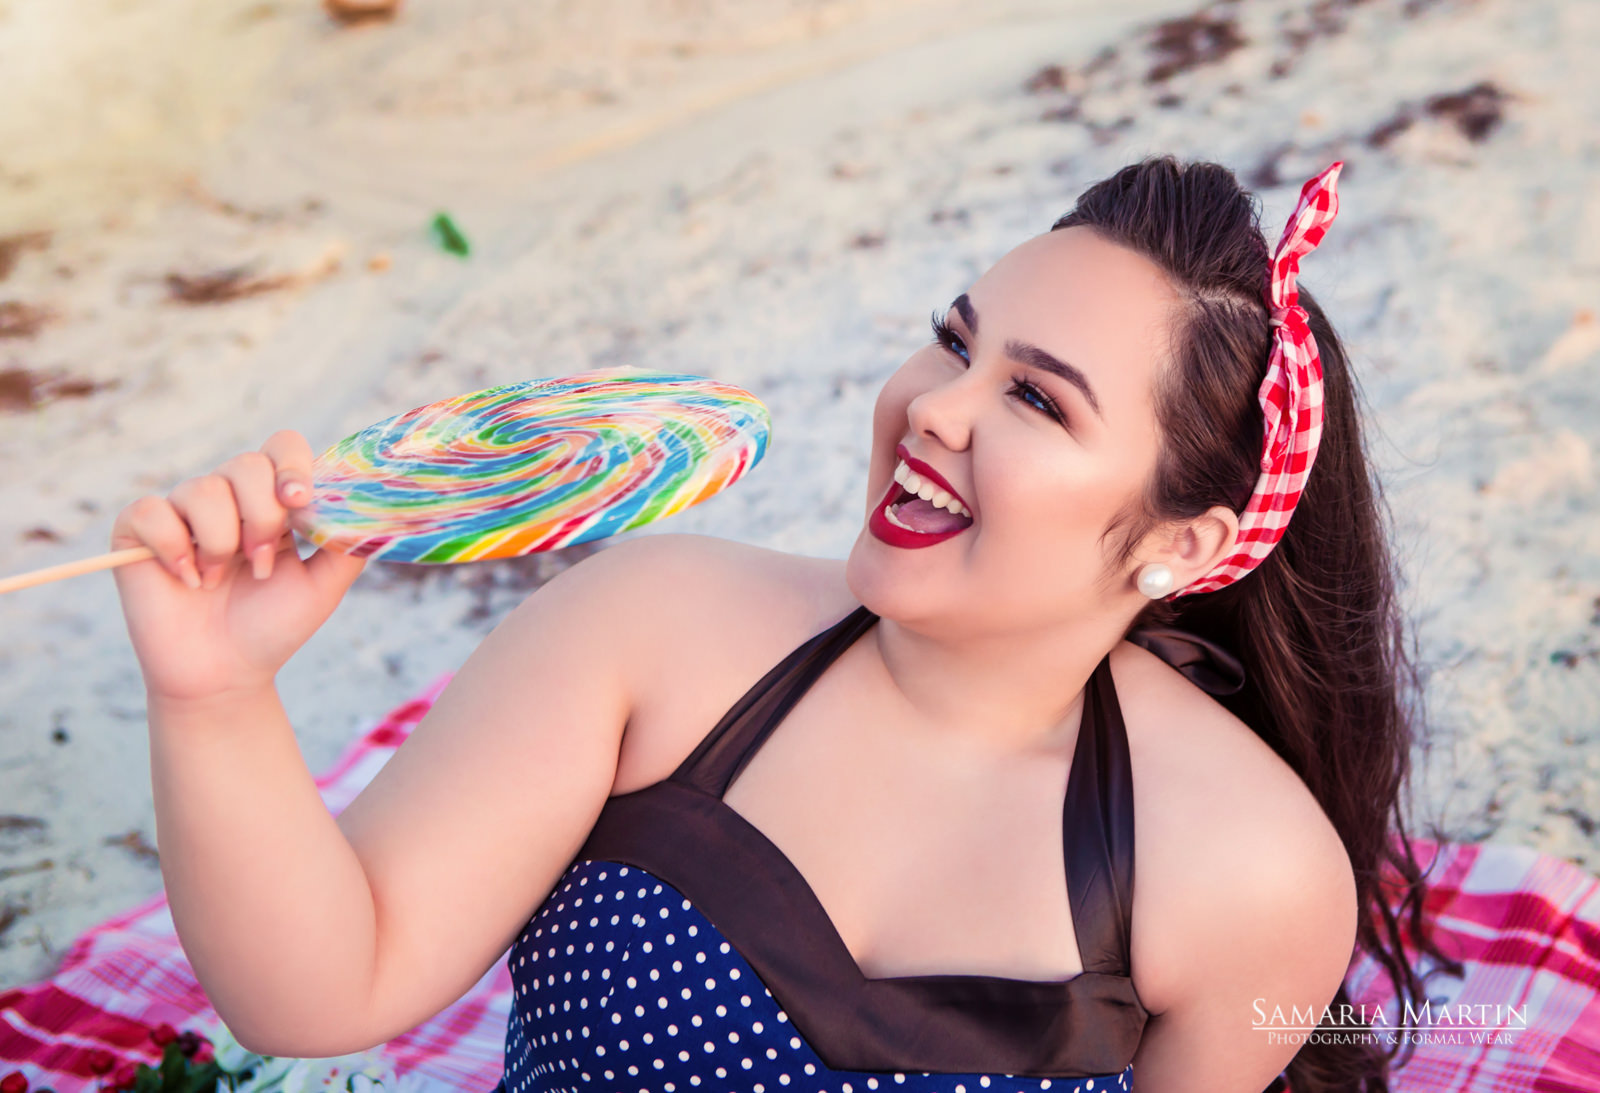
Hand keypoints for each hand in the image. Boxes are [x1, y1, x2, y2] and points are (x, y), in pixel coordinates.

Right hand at [110, 430, 366, 702]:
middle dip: (262, 518)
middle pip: (247, 464)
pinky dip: (174, 548)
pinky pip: (152, 511)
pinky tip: (186, 579)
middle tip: (261, 564)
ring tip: (219, 580)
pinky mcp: (139, 529)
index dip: (292, 466)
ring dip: (221, 542)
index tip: (299, 502)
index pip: (282, 447)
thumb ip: (348, 543)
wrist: (224, 674)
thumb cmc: (272, 627)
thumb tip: (368, 507)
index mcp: (271, 501)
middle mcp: (227, 497)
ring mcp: (182, 511)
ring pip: (202, 489)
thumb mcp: (324, 585)